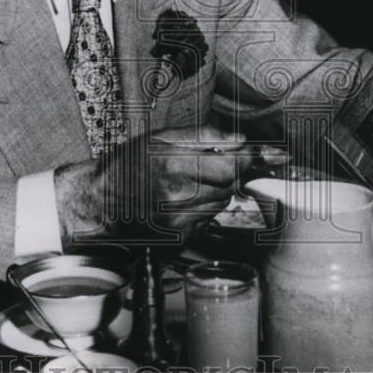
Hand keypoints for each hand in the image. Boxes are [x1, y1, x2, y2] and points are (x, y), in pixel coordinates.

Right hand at [55, 127, 260, 243]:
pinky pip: (208, 218)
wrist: (99, 200)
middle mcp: (176, 192)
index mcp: (172, 161)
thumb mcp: (161, 137)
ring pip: (222, 201)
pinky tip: (183, 199)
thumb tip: (240, 139)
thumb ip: (203, 136)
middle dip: (230, 171)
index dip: (252, 157)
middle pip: (230, 182)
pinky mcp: (179, 236)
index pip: (231, 161)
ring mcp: (178, 218)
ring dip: (218, 189)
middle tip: (213, 163)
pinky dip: (204, 207)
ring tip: (191, 181)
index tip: (273, 155)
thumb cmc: (128, 164)